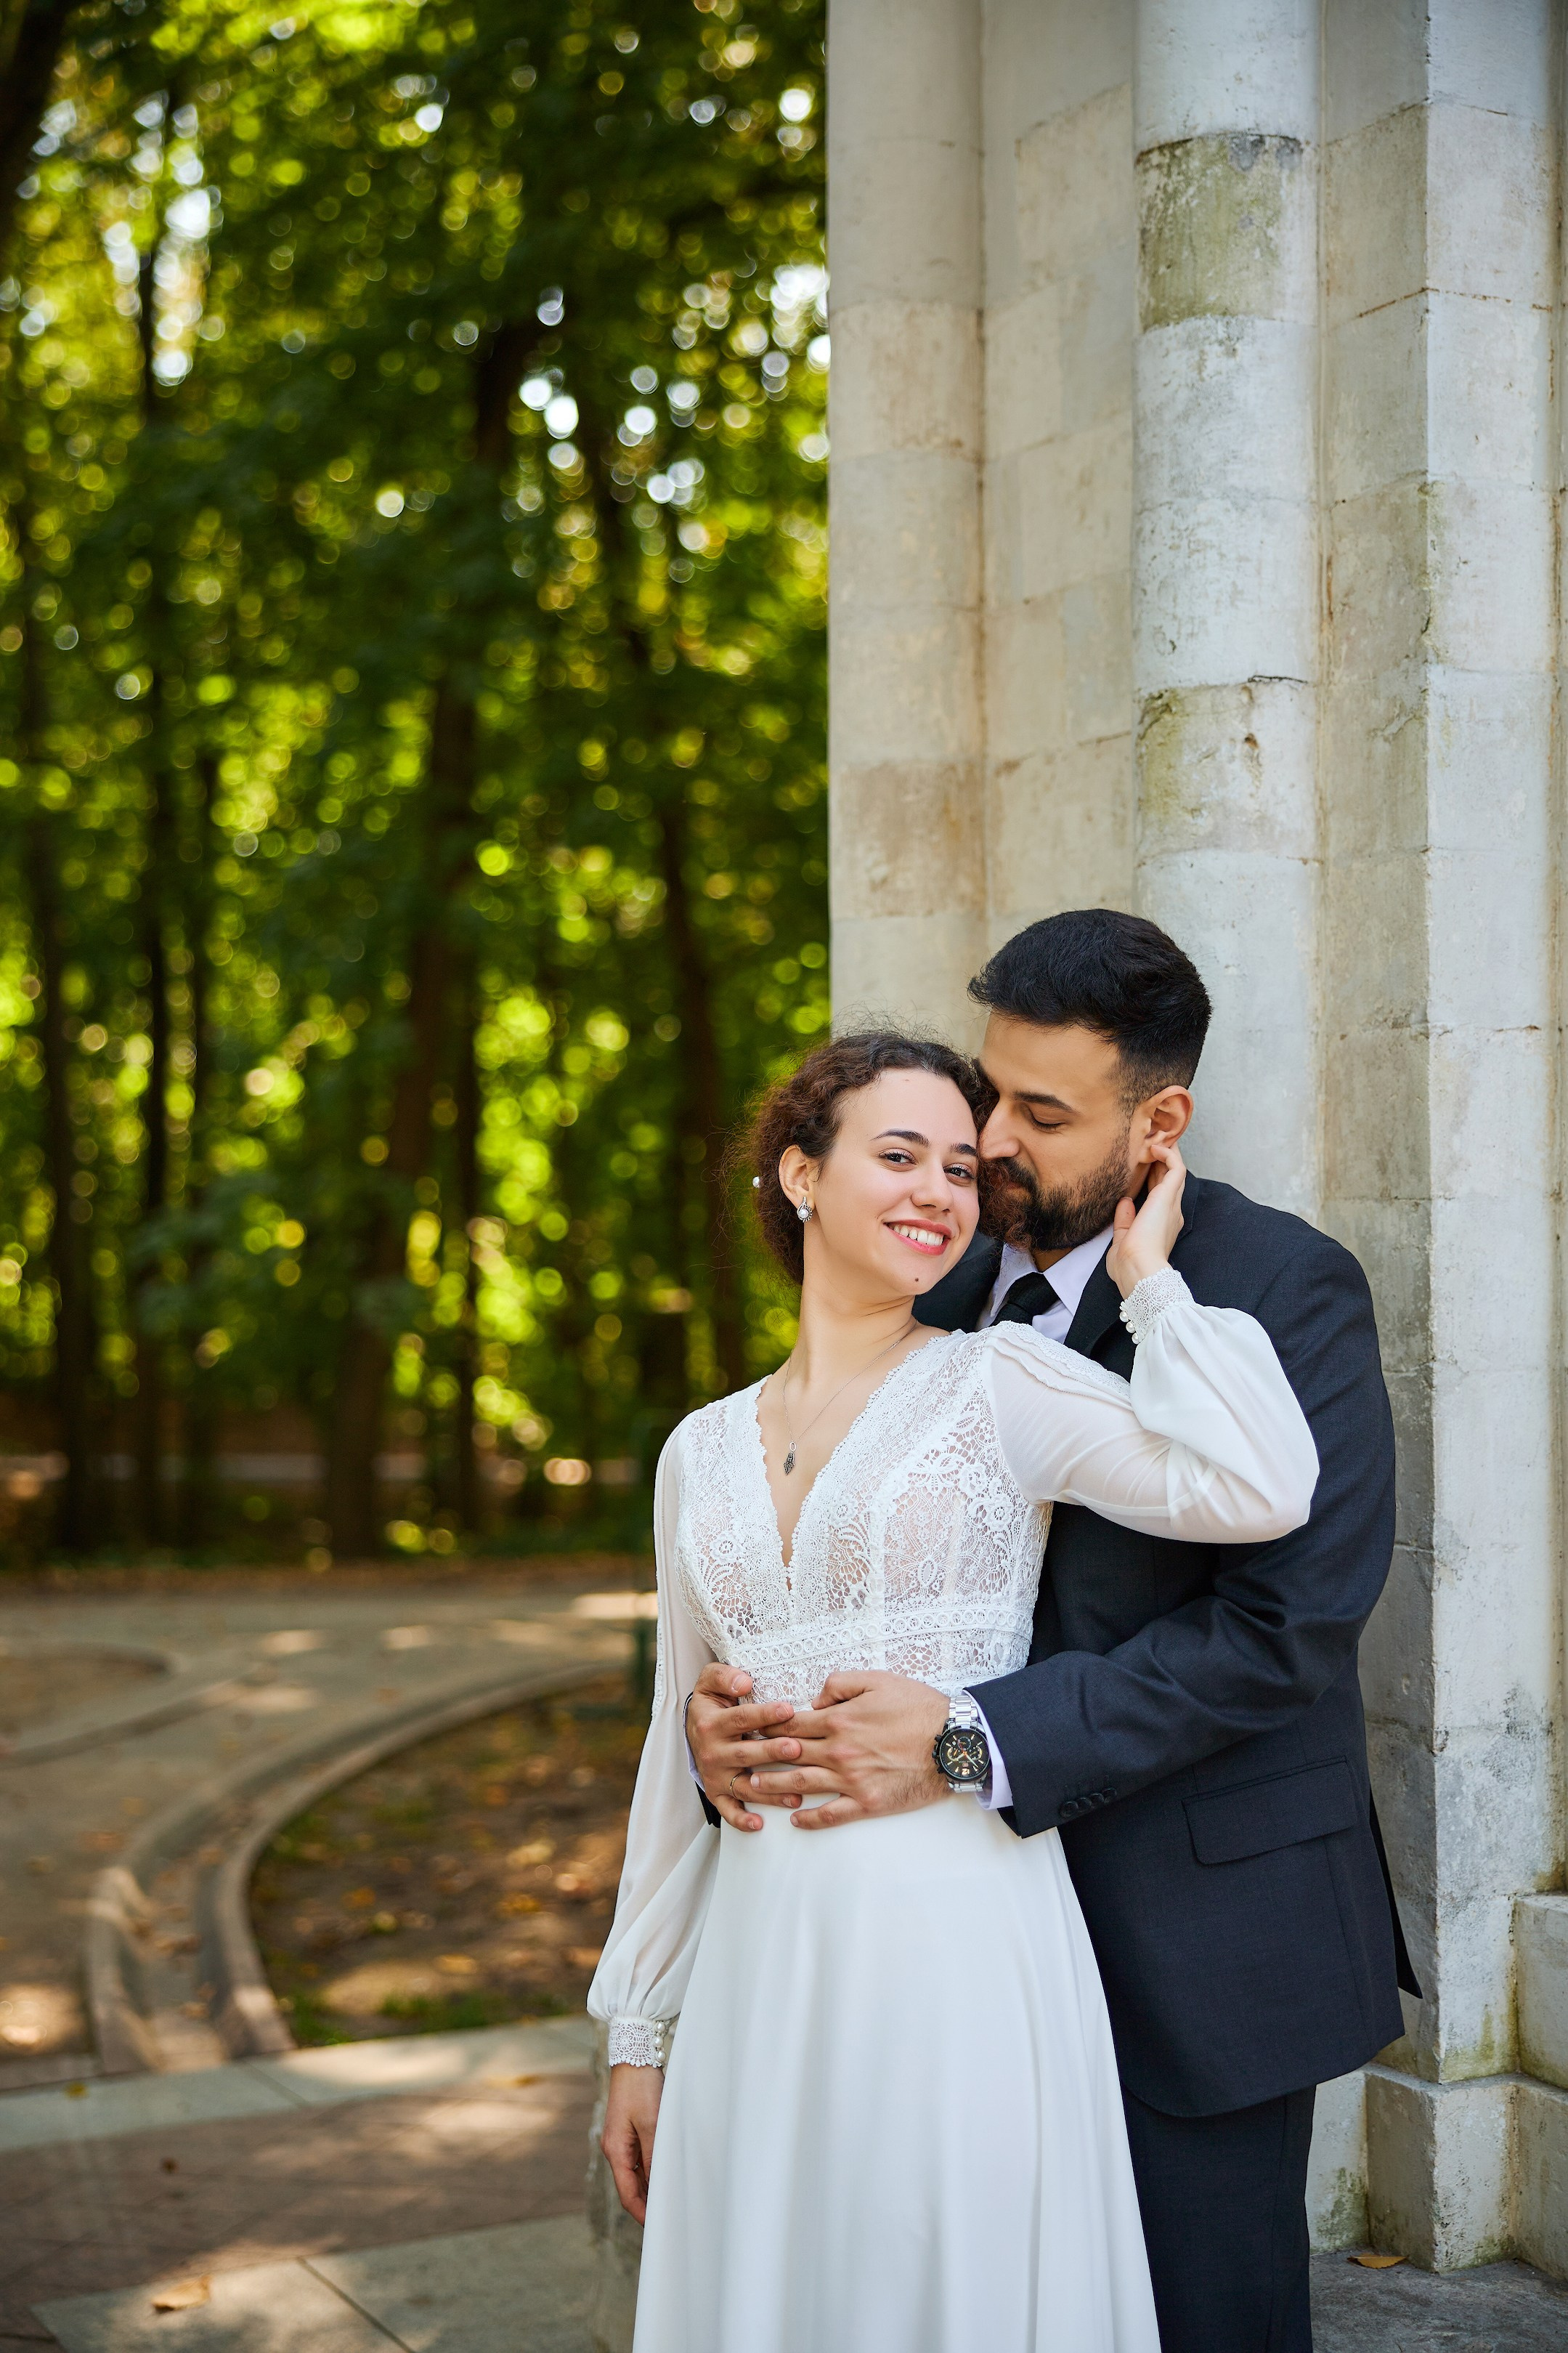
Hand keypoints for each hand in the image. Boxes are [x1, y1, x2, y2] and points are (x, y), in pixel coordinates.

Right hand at [602, 2061, 662, 2223]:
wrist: (634, 2055)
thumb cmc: (642, 2088)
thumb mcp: (652, 2124)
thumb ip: (653, 2157)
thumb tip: (658, 2187)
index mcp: (616, 2151)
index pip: (628, 2194)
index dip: (643, 2214)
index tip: (660, 2228)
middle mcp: (615, 2149)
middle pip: (631, 2187)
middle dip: (648, 2203)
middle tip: (670, 2217)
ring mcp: (620, 2140)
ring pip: (636, 2173)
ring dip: (651, 2186)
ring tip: (672, 2198)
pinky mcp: (628, 2130)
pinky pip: (639, 2159)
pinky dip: (651, 2170)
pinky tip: (666, 2172)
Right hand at [686, 1662, 805, 1830]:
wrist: (695, 1727)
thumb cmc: (713, 1702)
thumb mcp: (710, 1681)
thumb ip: (724, 1676)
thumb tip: (744, 1682)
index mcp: (713, 1723)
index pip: (742, 1718)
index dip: (766, 1714)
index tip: (789, 1710)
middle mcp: (713, 1752)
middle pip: (746, 1753)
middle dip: (773, 1752)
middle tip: (796, 1749)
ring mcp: (715, 1775)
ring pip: (744, 1786)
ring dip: (769, 1792)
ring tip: (795, 1793)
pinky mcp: (717, 1793)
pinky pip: (728, 1810)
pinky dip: (741, 1819)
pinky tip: (759, 1824)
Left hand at [740, 1670, 949, 1830]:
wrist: (953, 1742)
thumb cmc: (918, 1707)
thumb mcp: (878, 1680)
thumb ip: (839, 1685)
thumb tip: (814, 1701)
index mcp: (838, 1720)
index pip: (790, 1723)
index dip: (766, 1725)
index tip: (748, 1728)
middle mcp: (839, 1751)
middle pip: (789, 1754)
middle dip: (760, 1756)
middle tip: (737, 1759)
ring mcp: (851, 1780)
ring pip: (801, 1785)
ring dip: (773, 1786)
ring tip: (752, 1786)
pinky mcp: (867, 1802)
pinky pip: (831, 1815)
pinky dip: (810, 1819)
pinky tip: (795, 1819)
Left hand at [1105, 1136, 1185, 1297]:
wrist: (1137, 1269)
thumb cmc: (1128, 1265)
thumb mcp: (1123, 1240)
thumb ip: (1125, 1221)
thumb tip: (1125, 1202)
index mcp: (1160, 1225)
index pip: (1159, 1195)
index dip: (1154, 1177)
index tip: (1145, 1162)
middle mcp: (1170, 1213)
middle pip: (1170, 1179)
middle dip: (1163, 1159)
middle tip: (1153, 1139)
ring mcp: (1171, 1205)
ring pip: (1176, 1170)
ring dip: (1168, 1151)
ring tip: (1157, 1133)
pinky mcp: (1169, 1197)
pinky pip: (1175, 1168)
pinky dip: (1168, 1154)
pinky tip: (1155, 1146)